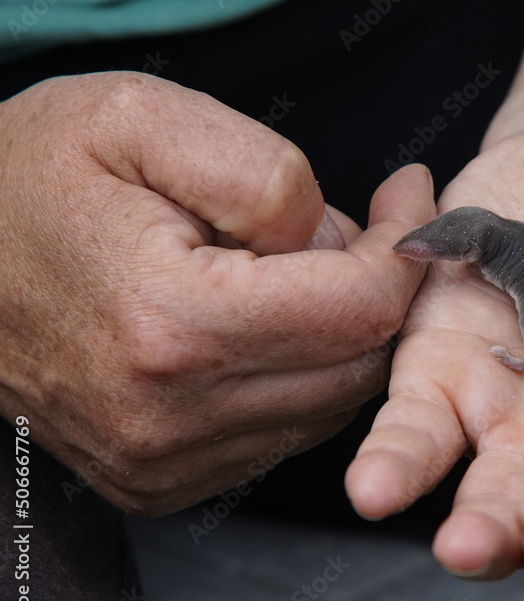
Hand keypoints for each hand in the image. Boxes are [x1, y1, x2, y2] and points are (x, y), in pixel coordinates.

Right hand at [0, 72, 434, 514]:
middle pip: (358, 366)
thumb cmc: (38, 178)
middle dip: (378, 292)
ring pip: (329, 406)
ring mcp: (164, 461)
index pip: (360, 310)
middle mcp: (171, 415)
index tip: (409, 198)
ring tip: (292, 270)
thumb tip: (336, 245)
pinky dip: (300, 378)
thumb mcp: (145, 119)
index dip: (404, 250)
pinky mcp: (161, 481)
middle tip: (356, 230)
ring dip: (339, 336)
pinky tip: (264, 325)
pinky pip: (283, 434)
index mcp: (173, 324)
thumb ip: (263, 173)